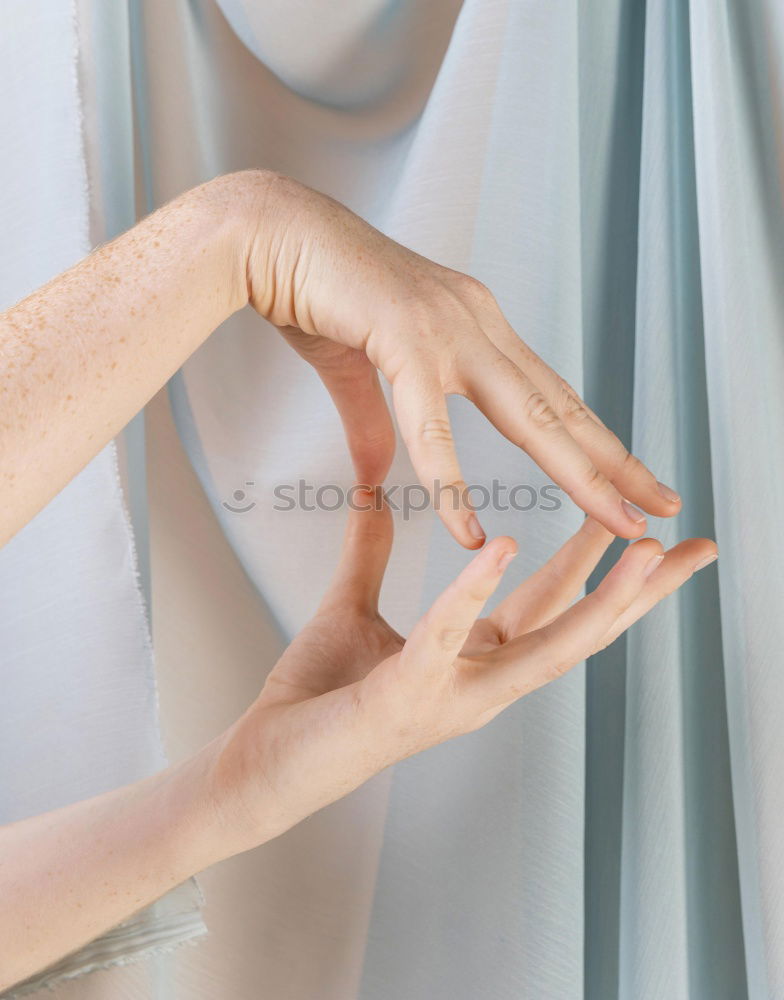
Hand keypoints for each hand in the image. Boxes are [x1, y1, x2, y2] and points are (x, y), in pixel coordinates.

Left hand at [208, 489, 715, 852]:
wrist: (263, 762)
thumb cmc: (317, 695)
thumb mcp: (352, 607)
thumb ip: (372, 552)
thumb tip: (373, 492)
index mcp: (475, 660)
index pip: (554, 606)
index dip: (599, 566)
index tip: (637, 523)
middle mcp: (483, 684)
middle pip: (580, 629)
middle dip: (642, 591)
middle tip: (694, 545)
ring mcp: (454, 699)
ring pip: (547, 646)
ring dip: (601, 598)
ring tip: (646, 550)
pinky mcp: (410, 697)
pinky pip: (450, 636)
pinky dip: (478, 591)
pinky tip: (506, 545)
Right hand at [241, 170, 681, 547]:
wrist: (269, 234)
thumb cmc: (316, 294)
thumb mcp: (361, 372)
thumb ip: (379, 429)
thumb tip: (383, 480)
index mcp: (474, 328)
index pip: (550, 395)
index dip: (594, 442)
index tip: (630, 480)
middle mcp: (477, 324)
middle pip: (560, 406)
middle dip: (614, 461)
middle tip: (663, 506)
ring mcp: (447, 328)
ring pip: (526, 413)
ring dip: (577, 472)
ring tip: (617, 520)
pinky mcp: (403, 337)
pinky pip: (430, 425)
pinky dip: (450, 483)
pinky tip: (469, 532)